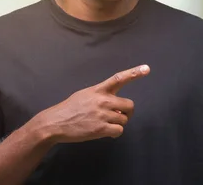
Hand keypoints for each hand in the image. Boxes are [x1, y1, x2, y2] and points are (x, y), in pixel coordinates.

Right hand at [31, 65, 149, 143]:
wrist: (55, 123)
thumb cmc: (70, 109)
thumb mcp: (85, 94)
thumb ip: (102, 95)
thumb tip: (116, 106)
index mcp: (99, 90)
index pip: (119, 78)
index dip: (134, 73)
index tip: (147, 68)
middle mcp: (102, 100)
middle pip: (129, 105)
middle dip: (126, 112)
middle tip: (119, 116)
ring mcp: (102, 115)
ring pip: (124, 120)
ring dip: (118, 123)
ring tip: (106, 124)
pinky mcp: (100, 129)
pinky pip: (119, 131)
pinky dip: (115, 133)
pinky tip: (107, 132)